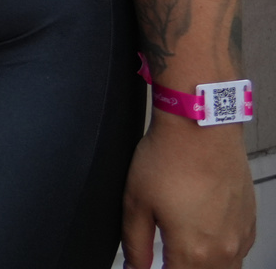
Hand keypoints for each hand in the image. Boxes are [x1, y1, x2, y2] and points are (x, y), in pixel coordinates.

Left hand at [122, 118, 256, 266]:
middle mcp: (222, 250)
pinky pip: (238, 253)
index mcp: (192, 251)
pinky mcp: (248, 221)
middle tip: (164, 258)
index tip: (149, 266)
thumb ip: (135, 243)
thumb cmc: (169, 158)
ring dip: (203, 267)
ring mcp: (239, 236)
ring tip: (181, 254)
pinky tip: (203, 240)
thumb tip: (134, 267)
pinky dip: (221, 255)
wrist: (201, 128)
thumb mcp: (136, 203)